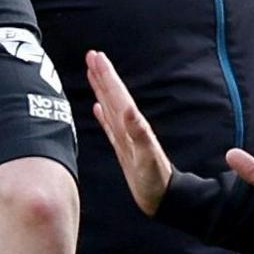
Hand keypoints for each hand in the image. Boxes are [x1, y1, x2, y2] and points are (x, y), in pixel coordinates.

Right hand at [86, 50, 171, 215]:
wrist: (163, 197)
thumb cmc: (156, 180)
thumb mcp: (148, 157)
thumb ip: (140, 133)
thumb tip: (129, 110)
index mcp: (133, 124)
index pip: (117, 94)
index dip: (107, 75)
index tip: (96, 56)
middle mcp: (129, 126)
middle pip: (113, 94)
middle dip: (102, 75)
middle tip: (91, 55)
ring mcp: (126, 136)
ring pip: (109, 106)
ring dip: (101, 89)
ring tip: (91, 73)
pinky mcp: (123, 148)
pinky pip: (110, 126)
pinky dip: (102, 115)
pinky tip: (97, 107)